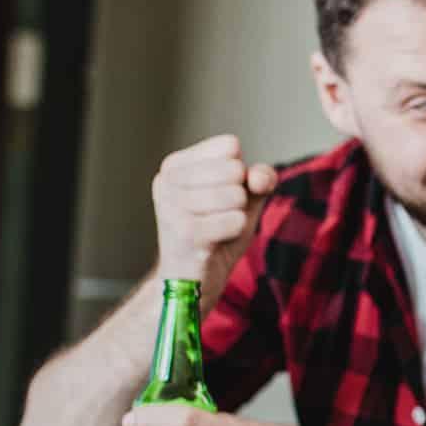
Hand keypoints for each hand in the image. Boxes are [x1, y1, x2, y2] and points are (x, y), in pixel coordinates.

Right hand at [152, 134, 277, 289]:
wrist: (193, 280)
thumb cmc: (216, 234)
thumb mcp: (244, 199)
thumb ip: (260, 178)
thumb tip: (258, 177)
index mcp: (175, 165)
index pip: (230, 146)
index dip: (240, 174)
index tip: (220, 195)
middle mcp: (166, 180)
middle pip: (234, 168)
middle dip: (239, 196)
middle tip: (218, 216)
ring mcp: (171, 206)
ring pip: (236, 195)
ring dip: (237, 216)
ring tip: (215, 230)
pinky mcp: (184, 233)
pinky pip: (235, 220)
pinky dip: (235, 232)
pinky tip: (216, 242)